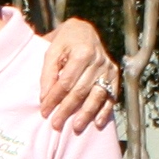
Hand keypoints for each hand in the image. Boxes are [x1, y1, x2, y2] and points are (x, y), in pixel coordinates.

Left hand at [41, 18, 117, 132]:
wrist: (83, 32)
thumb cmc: (64, 42)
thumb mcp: (52, 51)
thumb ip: (48, 73)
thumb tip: (45, 97)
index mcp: (82, 52)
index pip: (66, 81)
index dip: (54, 98)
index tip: (44, 111)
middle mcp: (98, 60)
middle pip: (81, 90)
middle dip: (67, 109)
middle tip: (56, 123)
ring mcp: (108, 68)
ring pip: (97, 95)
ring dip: (86, 113)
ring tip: (76, 127)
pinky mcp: (114, 75)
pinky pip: (111, 96)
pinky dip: (105, 110)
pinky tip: (97, 123)